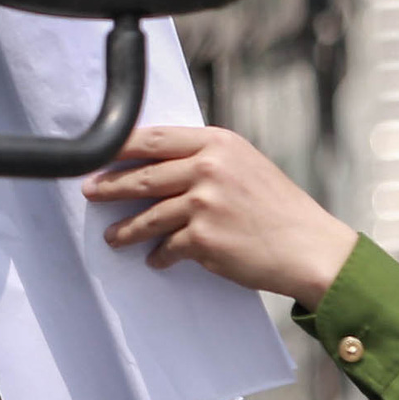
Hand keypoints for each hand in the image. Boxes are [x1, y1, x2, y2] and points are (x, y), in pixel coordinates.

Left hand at [83, 125, 357, 311]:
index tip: (95, 154)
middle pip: (143, 176)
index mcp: (217, 142)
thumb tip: (158, 163)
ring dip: (126, 229)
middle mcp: (208, 167)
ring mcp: (204, 203)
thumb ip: (206, 158)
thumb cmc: (279, 208)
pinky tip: (155, 260)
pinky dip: (158, 256)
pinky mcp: (203, 238)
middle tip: (89, 193)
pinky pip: (167, 247)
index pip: (153, 138)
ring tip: (112, 237)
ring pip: (148, 215)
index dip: (119, 146)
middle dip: (110, 186)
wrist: (309, 246)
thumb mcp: (245, 165)